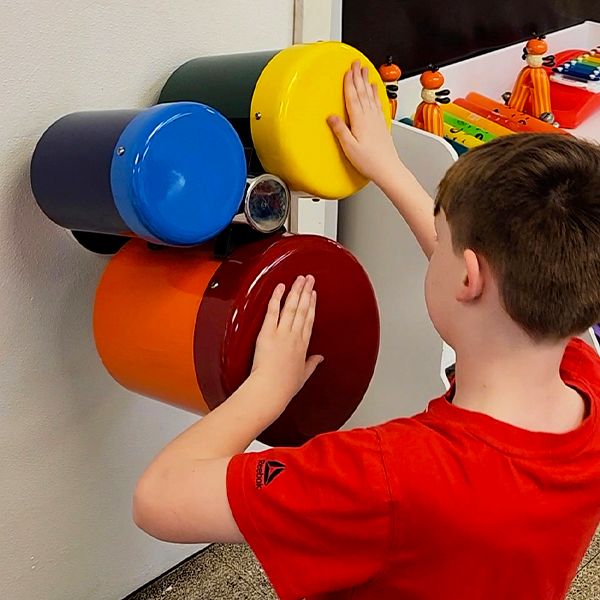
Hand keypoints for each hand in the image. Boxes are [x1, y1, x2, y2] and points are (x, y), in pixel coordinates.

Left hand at [251, 275, 323, 403]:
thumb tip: (319, 359)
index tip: (313, 295)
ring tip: (300, 279)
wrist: (271, 390)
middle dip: (306, 292)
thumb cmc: (284, 387)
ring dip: (296, 291)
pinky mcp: (268, 333)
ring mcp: (282, 333)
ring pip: (291, 307)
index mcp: (303, 346)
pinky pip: (273, 311)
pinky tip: (280, 287)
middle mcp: (294, 337)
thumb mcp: (303, 375)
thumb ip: (312, 364)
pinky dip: (277, 297)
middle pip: (302, 309)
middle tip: (309, 279)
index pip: (309, 320)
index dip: (312, 305)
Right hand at [328, 61, 401, 188]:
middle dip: (358, 76)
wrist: (387, 168)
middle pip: (362, 91)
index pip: (353, 96)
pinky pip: (378, 103)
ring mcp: (377, 119)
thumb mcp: (349, 147)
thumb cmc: (369, 161)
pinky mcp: (382, 123)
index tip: (347, 70)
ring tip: (365, 69)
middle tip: (356, 62)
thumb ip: (340, 130)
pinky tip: (375, 88)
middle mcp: (369, 116)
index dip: (349, 82)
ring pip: (370, 94)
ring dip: (366, 80)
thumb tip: (331, 117)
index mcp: (359, 120)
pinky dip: (376, 92)